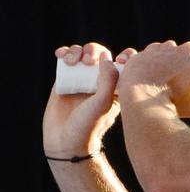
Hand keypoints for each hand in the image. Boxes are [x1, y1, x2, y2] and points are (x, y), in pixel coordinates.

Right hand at [43, 43, 119, 157]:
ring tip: (73, 61)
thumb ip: (109, 80)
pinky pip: (66, 60)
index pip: (125, 63)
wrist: (65, 141)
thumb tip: (107, 58)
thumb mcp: (104, 102)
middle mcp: (100, 81)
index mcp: (117, 86)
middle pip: (101, 54)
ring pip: (82, 55)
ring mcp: (82, 79)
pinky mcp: (65, 80)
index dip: (125, 55)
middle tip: (89, 61)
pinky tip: (61, 54)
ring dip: (77, 51)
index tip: (120, 59)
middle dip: (94, 50)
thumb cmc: (89, 125)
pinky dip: (64, 53)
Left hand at [117, 40, 189, 117]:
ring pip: (174, 52)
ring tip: (164, 80)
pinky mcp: (150, 49)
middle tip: (182, 82)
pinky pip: (156, 53)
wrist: (141, 98)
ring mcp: (167, 47)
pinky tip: (151, 75)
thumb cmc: (173, 104)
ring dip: (172, 62)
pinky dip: (155, 61)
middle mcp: (186, 50)